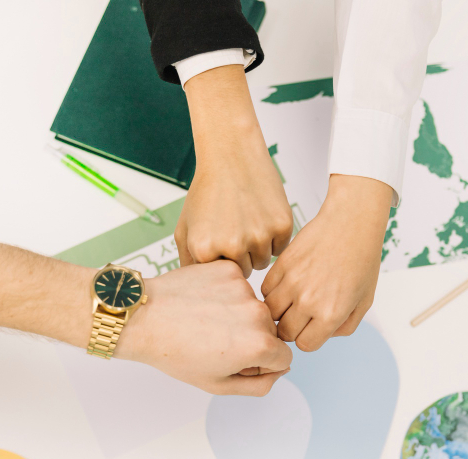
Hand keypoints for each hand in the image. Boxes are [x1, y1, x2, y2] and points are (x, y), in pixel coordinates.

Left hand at [118, 261, 292, 395]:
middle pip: (270, 331)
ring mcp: (244, 288)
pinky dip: (225, 294)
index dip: (262, 364)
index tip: (237, 361)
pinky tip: (202, 302)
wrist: (144, 318)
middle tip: (215, 342)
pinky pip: (238, 285)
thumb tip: (279, 370)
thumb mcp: (218, 384)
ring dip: (238, 315)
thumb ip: (258, 385)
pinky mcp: (229, 269)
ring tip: (205, 321)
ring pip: (254, 307)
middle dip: (251, 339)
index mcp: (259, 345)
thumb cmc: (175, 353)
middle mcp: (258, 313)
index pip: (284, 358)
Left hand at [176, 65, 292, 276]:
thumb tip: (198, 293)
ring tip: (246, 220)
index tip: (218, 241)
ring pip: (262, 262)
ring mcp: (259, 236)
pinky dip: (273, 237)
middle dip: (239, 256)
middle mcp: (232, 246)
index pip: (217, 278)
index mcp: (205, 250)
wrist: (231, 156)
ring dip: (256, 248)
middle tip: (234, 228)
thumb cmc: (207, 191)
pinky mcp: (282, 226)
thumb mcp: (185, 229)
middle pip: (242, 273)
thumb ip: (188, 264)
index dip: (219, 261)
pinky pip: (280, 248)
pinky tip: (261, 216)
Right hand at [261, 175, 392, 351]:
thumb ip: (345, 327)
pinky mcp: (281, 265)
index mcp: (331, 314)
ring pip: (270, 312)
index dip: (308, 338)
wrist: (351, 224)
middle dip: (292, 328)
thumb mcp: (364, 301)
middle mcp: (309, 301)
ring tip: (292, 301)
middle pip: (284, 332)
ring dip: (279, 311)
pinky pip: (265, 290)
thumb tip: (320, 336)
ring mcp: (292, 282)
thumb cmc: (361, 261)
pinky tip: (287, 285)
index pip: (305, 345)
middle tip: (301, 316)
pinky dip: (272, 292)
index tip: (311, 329)